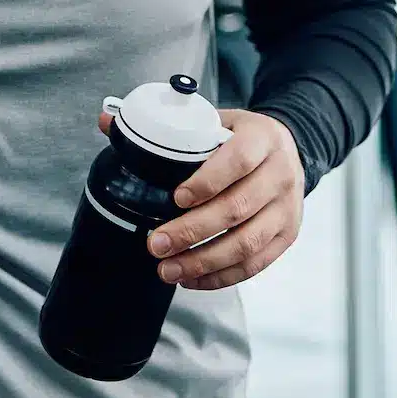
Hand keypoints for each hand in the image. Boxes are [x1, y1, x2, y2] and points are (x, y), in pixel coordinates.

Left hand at [119, 107, 304, 291]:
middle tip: (156, 244)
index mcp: (262, 138)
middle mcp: (280, 173)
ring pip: (247, 242)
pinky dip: (222, 276)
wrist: (289, 147)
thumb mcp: (215, 120)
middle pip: (238, 208)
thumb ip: (165, 123)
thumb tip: (107, 122)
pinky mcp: (287, 234)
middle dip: (193, 231)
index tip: (175, 198)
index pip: (239, 159)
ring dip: (204, 261)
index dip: (207, 181)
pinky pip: (255, 263)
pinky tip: (193, 278)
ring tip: (168, 270)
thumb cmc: (242, 137)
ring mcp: (287, 207)